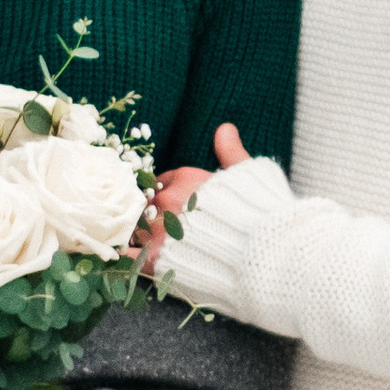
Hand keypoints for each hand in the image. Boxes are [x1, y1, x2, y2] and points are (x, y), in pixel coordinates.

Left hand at [140, 123, 251, 259]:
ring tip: (153, 247)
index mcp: (186, 180)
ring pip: (134, 228)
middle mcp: (167, 202)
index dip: (168, 194)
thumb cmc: (260, 215)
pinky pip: (127, 255)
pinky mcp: (154, 260)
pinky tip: (134, 259)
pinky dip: (128, 257)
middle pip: (146, 205)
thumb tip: (225, 129)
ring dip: (140, 235)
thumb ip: (231, 152)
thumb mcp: (250, 175)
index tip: (177, 206)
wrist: (262, 256)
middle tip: (165, 229)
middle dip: (153, 215)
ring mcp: (158, 231)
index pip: (162, 182)